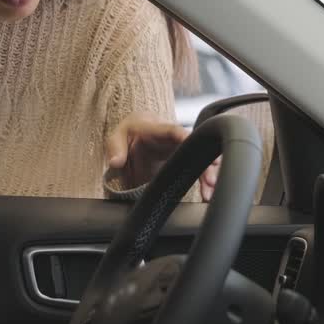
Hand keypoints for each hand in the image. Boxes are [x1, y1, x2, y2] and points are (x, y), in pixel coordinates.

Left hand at [105, 113, 219, 200]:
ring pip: (201, 159)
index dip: (184, 137)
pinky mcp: (183, 162)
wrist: (137, 134)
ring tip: (209, 192)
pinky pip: (197, 170)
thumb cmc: (129, 134)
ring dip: (208, 174)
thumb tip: (116, 162)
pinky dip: (204, 182)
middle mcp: (175, 138)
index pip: (173, 130)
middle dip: (204, 162)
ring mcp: (182, 150)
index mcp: (158, 129)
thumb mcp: (117, 137)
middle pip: (195, 147)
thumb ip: (115, 148)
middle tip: (209, 179)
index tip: (192, 145)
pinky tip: (207, 194)